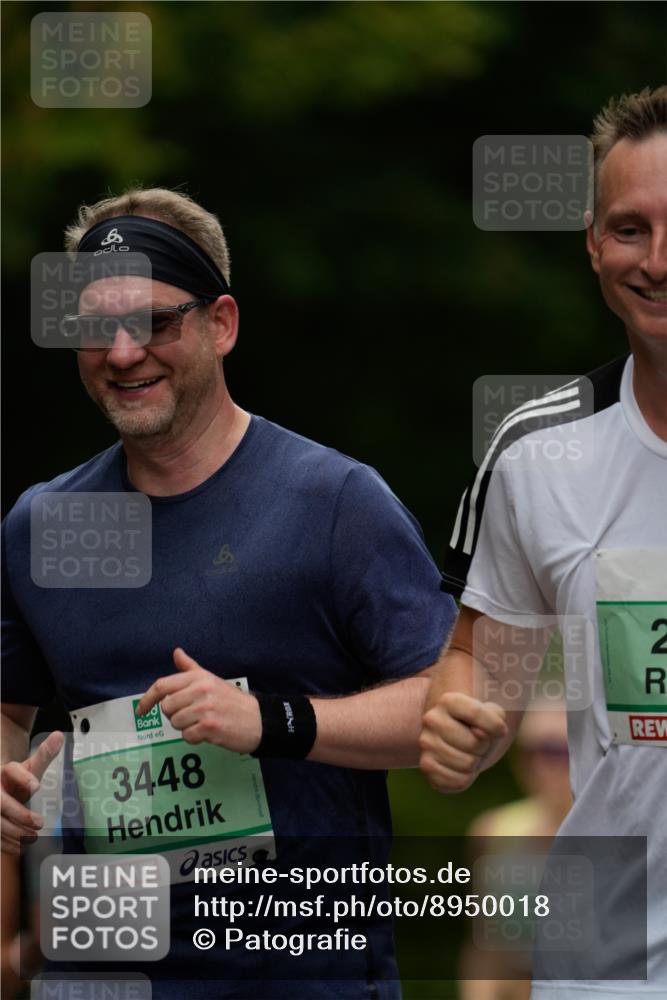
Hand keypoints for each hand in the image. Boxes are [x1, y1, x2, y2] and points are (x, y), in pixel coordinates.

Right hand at [1, 731, 63, 854]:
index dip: (23, 777)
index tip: (37, 785)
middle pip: (0, 803)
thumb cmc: (15, 781)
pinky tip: (21, 847)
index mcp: (3, 772)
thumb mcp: (29, 768)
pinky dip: (6, 844)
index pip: (10, 770)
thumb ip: (44, 755)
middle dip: (19, 814)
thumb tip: (59, 735)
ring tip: (33, 837)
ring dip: (14, 832)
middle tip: (40, 823)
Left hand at [135, 648, 261, 752]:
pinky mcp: (210, 727)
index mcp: (198, 677)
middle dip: (174, 715)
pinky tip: (207, 732)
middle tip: (190, 715)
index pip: (162, 686)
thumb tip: (176, 653)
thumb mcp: (211, 679)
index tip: (140, 710)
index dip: (147, 699)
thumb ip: (190, 668)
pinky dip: (194, 738)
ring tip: (202, 722)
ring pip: (176, 723)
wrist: (257, 719)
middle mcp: (200, 690)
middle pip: (167, 707)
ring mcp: (205, 709)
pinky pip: (187, 736)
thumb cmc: (231, 700)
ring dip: (185, 727)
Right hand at [419, 692, 506, 792]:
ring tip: (469, 753)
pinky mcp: (427, 766)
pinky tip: (460, 767)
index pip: (475, 712)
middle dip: (485, 747)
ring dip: (476, 763)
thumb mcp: (493, 715)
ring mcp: (426, 743)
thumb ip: (494, 717)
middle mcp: (432, 719)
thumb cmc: (481, 726)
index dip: (495, 726)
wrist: (460, 739)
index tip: (499, 729)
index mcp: (448, 701)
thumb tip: (478, 734)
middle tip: (478, 743)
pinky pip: (459, 781)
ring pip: (468, 764)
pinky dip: (467, 778)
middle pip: (474, 743)